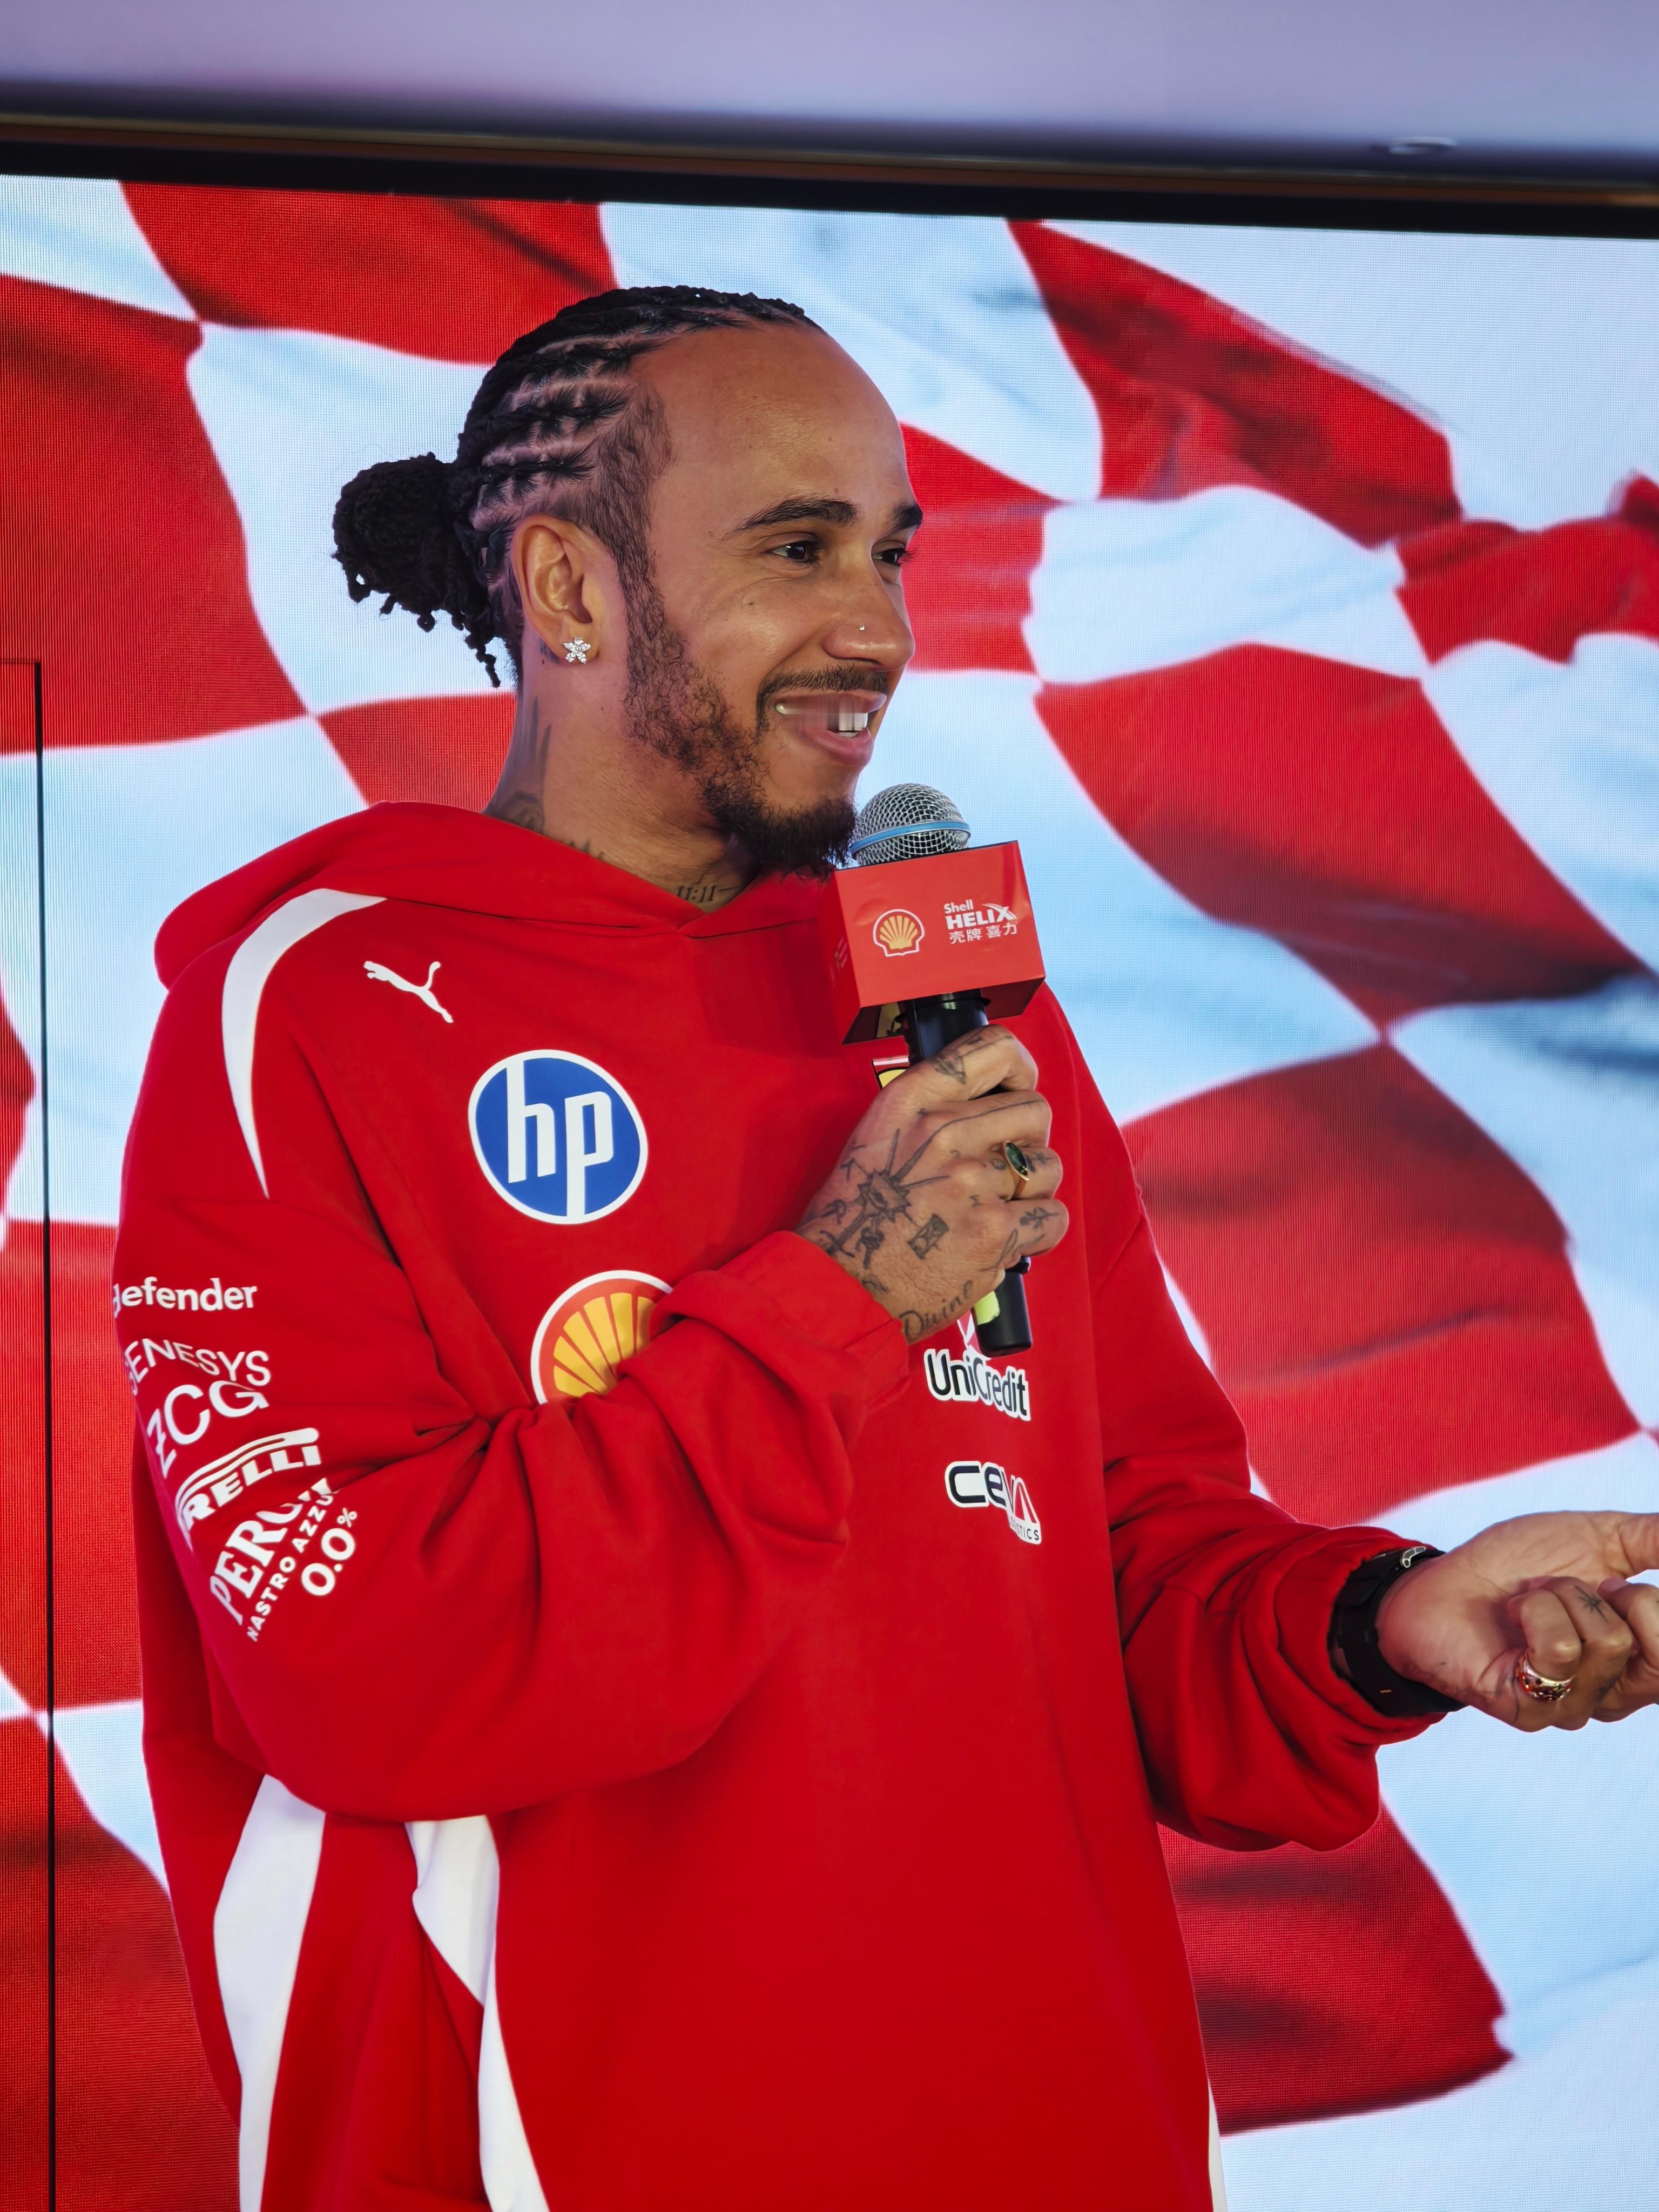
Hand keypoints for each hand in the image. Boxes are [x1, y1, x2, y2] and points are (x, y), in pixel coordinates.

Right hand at [796, 1024, 1067, 1343]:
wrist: (840, 1286)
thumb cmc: (857, 1217)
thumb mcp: (877, 1137)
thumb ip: (931, 1111)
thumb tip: (993, 1104)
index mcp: (910, 1101)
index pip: (992, 1049)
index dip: (1020, 1068)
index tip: (1016, 1091)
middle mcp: (942, 1132)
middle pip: (1035, 1109)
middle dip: (1027, 1142)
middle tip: (1000, 1172)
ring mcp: (970, 1182)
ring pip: (1047, 1165)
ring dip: (1032, 1191)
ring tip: (997, 1211)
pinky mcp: (992, 1232)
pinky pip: (1053, 1216)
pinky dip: (1040, 1233)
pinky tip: (1009, 1241)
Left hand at [1375, 1512, 1658, 1729]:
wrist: (1441, 1580)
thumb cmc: (1518, 1565)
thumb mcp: (1599, 1541)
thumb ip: (1653, 1540)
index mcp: (1635, 1662)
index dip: (1654, 1605)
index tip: (1614, 1581)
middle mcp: (1612, 1695)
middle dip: (1626, 1598)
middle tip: (1581, 1585)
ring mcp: (1571, 1706)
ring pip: (1608, 1641)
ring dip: (1562, 1595)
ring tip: (1532, 1597)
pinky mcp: (1530, 1710)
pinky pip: (1559, 1652)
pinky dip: (1534, 1611)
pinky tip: (1513, 1614)